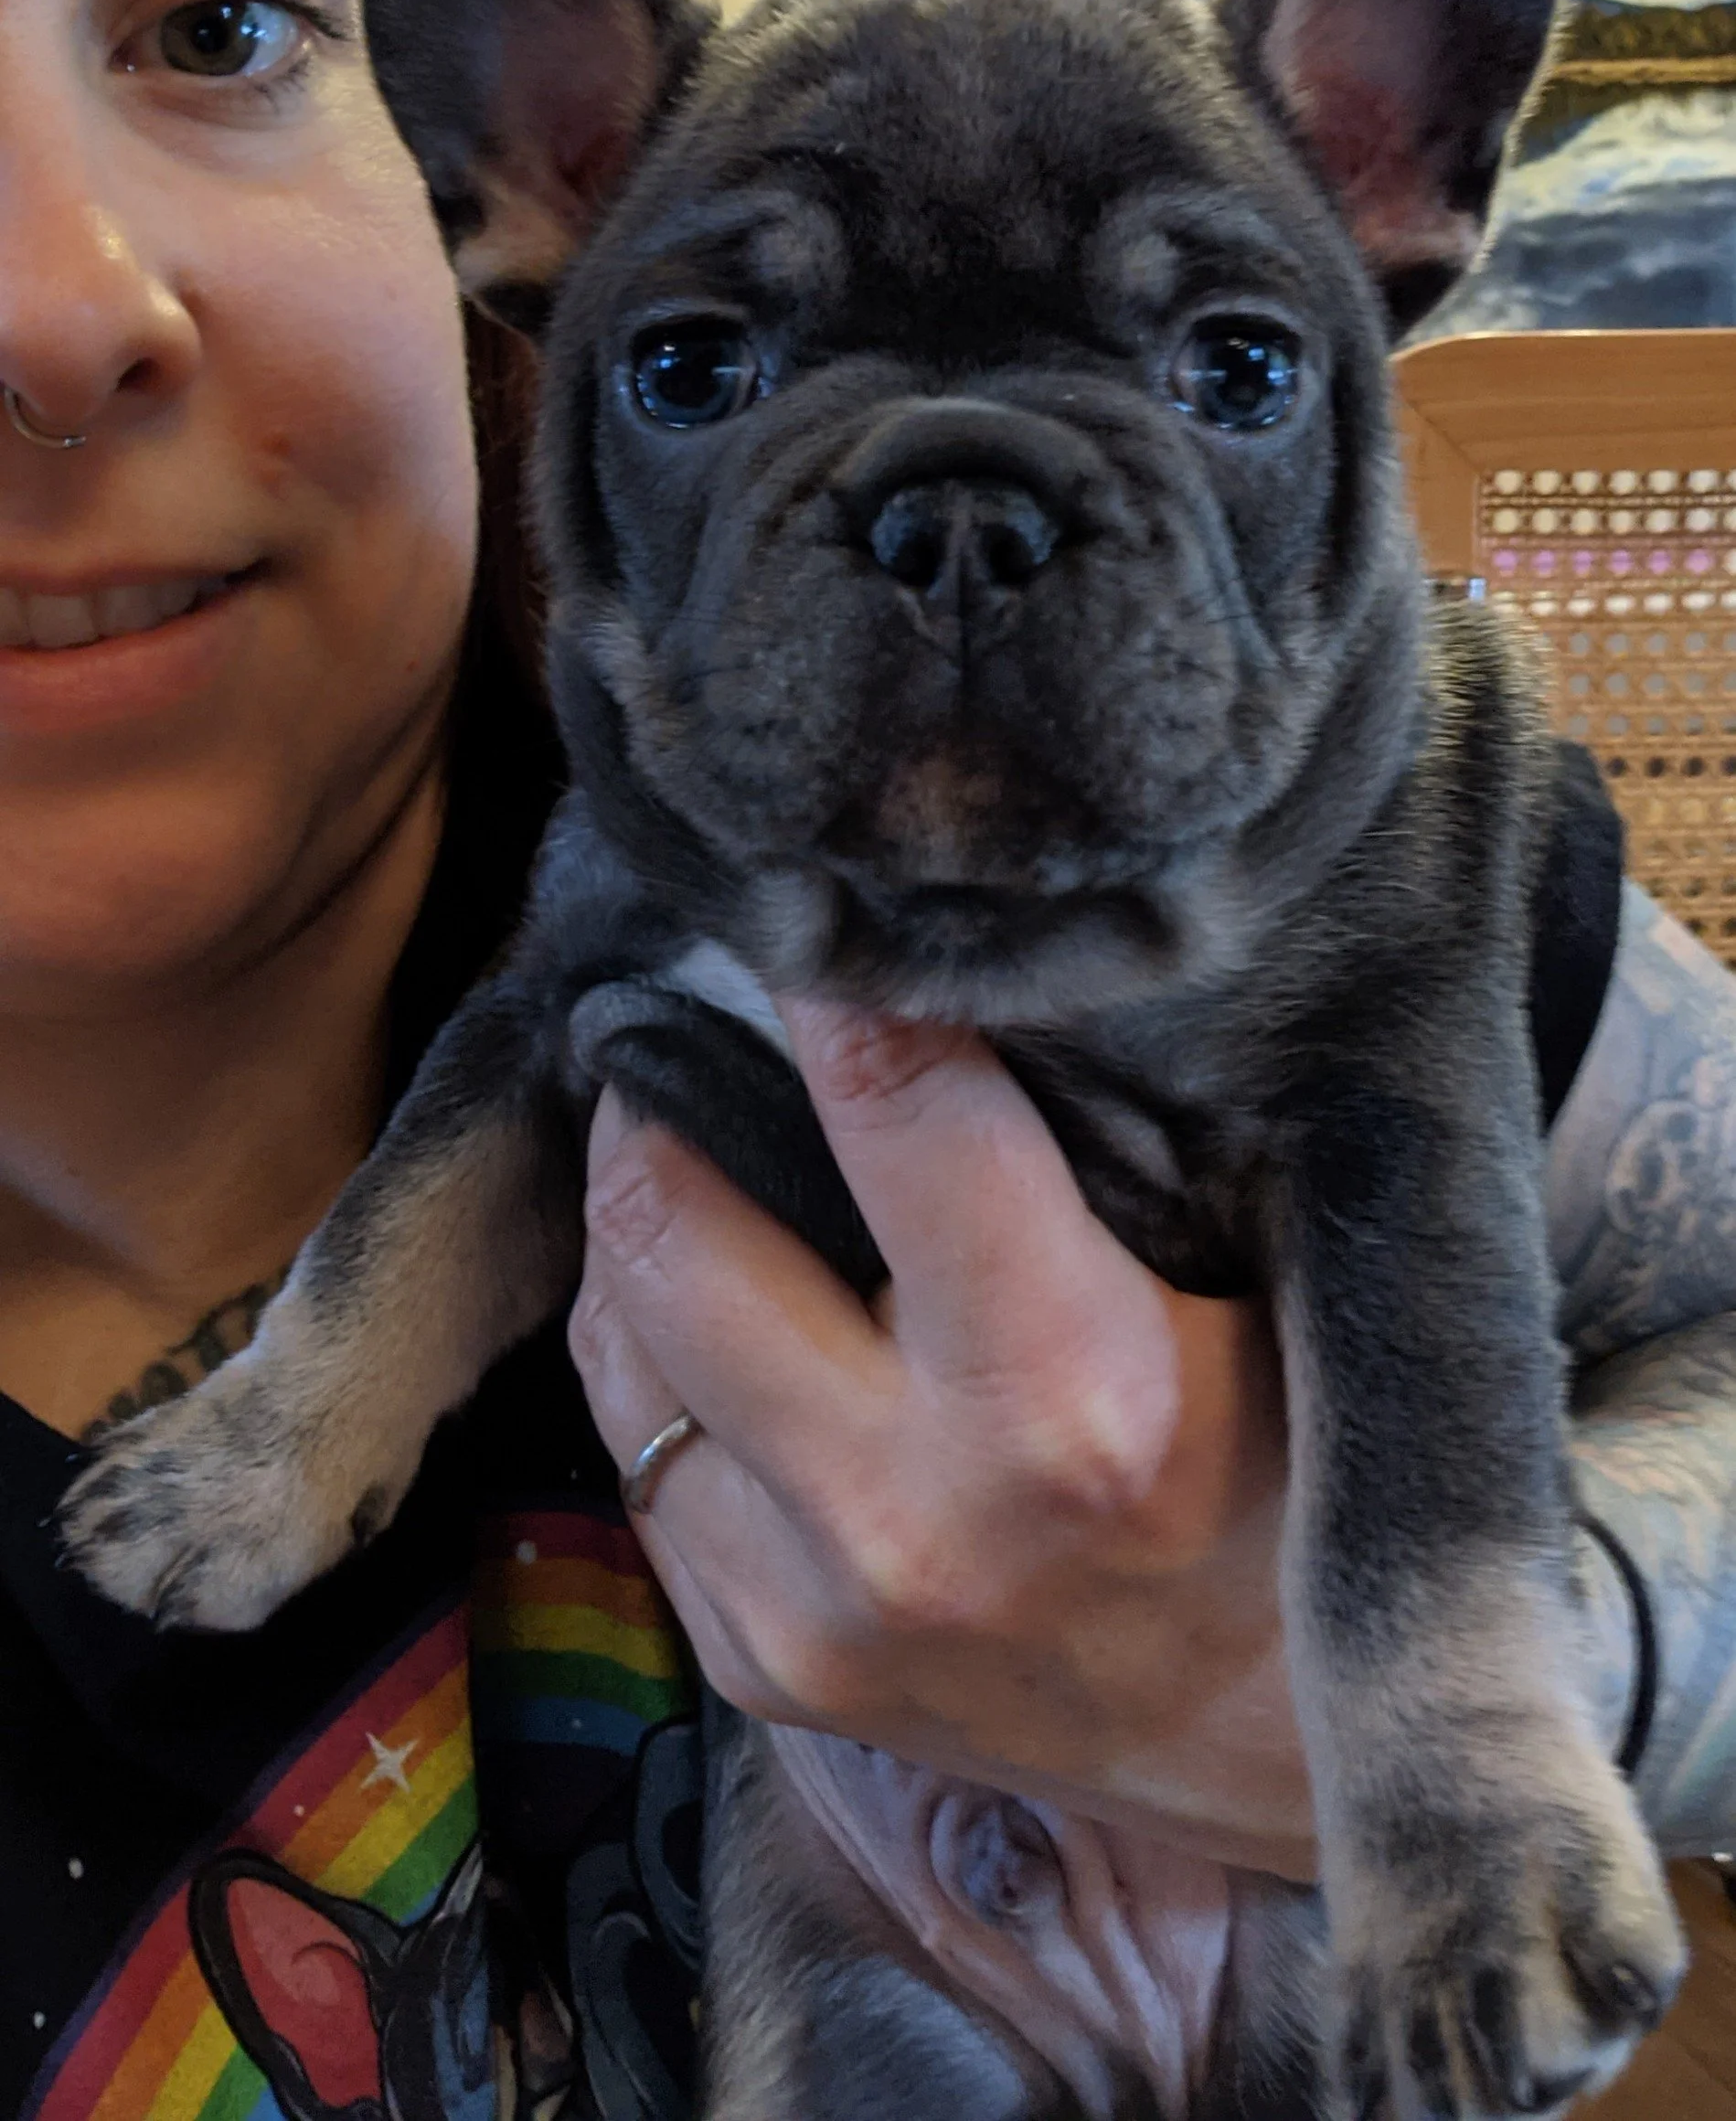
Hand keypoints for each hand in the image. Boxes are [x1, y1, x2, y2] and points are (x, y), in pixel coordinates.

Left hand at [568, 1000, 1315, 1880]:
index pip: (898, 1111)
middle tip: (669, 1027)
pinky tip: (718, 1312)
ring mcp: (814, 1611)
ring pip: (619, 1341)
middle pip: (674, 1225)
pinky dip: (656, 1363)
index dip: (830, 975)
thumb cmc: (1285, 1494)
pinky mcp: (760, 1671)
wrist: (1277, 1765)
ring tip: (673, 1151)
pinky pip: (638, 1461)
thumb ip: (1084, 1166)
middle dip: (652, 1097)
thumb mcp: (1244, 1305)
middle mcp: (914, 1514)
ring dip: (632, 1226)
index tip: (785, 898)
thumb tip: (923, 988)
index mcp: (1075, 1398)